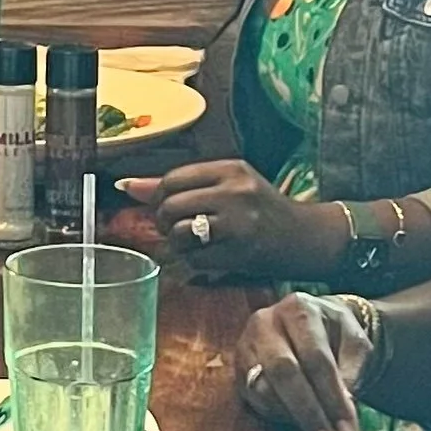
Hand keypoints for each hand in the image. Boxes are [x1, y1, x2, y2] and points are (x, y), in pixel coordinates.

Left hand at [117, 161, 343, 278]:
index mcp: (230, 169)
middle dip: (164, 222)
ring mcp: (238, 223)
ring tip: (192, 242)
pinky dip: (192, 261)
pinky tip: (206, 256)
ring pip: (179, 233)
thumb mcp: (227, 186)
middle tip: (176, 228)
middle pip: (170, 206)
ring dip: (177, 243)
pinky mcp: (239, 251)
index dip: (159, 197)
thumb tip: (127, 186)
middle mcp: (235, 191)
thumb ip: (179, 185)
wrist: (303, 237)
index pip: (173, 179)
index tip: (165, 207)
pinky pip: (194, 258)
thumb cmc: (260, 210)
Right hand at [235, 292, 370, 430]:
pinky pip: (254, 398)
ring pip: (264, 388)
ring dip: (293, 417)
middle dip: (308, 412)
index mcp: (299, 309)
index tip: (350, 430)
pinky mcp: (239, 368)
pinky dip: (278, 414)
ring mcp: (246, 345)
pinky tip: (299, 423)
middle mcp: (265, 323)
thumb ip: (353, 368)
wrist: (313, 323)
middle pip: (284, 372)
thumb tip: (343, 403)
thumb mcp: (355, 341)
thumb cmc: (336, 334)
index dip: (333, 396)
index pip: (316, 357)